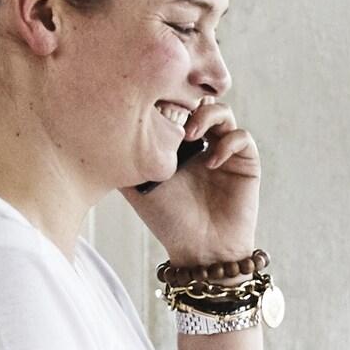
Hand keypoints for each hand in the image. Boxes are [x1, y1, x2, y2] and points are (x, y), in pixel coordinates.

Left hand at [121, 99, 260, 263]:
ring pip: (222, 111)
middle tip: (172, 115)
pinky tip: (211, 163)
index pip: (175, 105)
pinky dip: (228, 143)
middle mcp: (202, 143)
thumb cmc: (167, 220)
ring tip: (191, 135)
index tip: (152, 107)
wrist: (200, 250)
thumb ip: (124, 157)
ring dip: (207, 116)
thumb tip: (103, 128)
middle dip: (187, 101)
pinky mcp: (246, 163)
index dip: (166, 99)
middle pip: (199, 100)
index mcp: (176, 144)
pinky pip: (242, 137)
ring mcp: (225, 151)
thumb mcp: (136, 185)